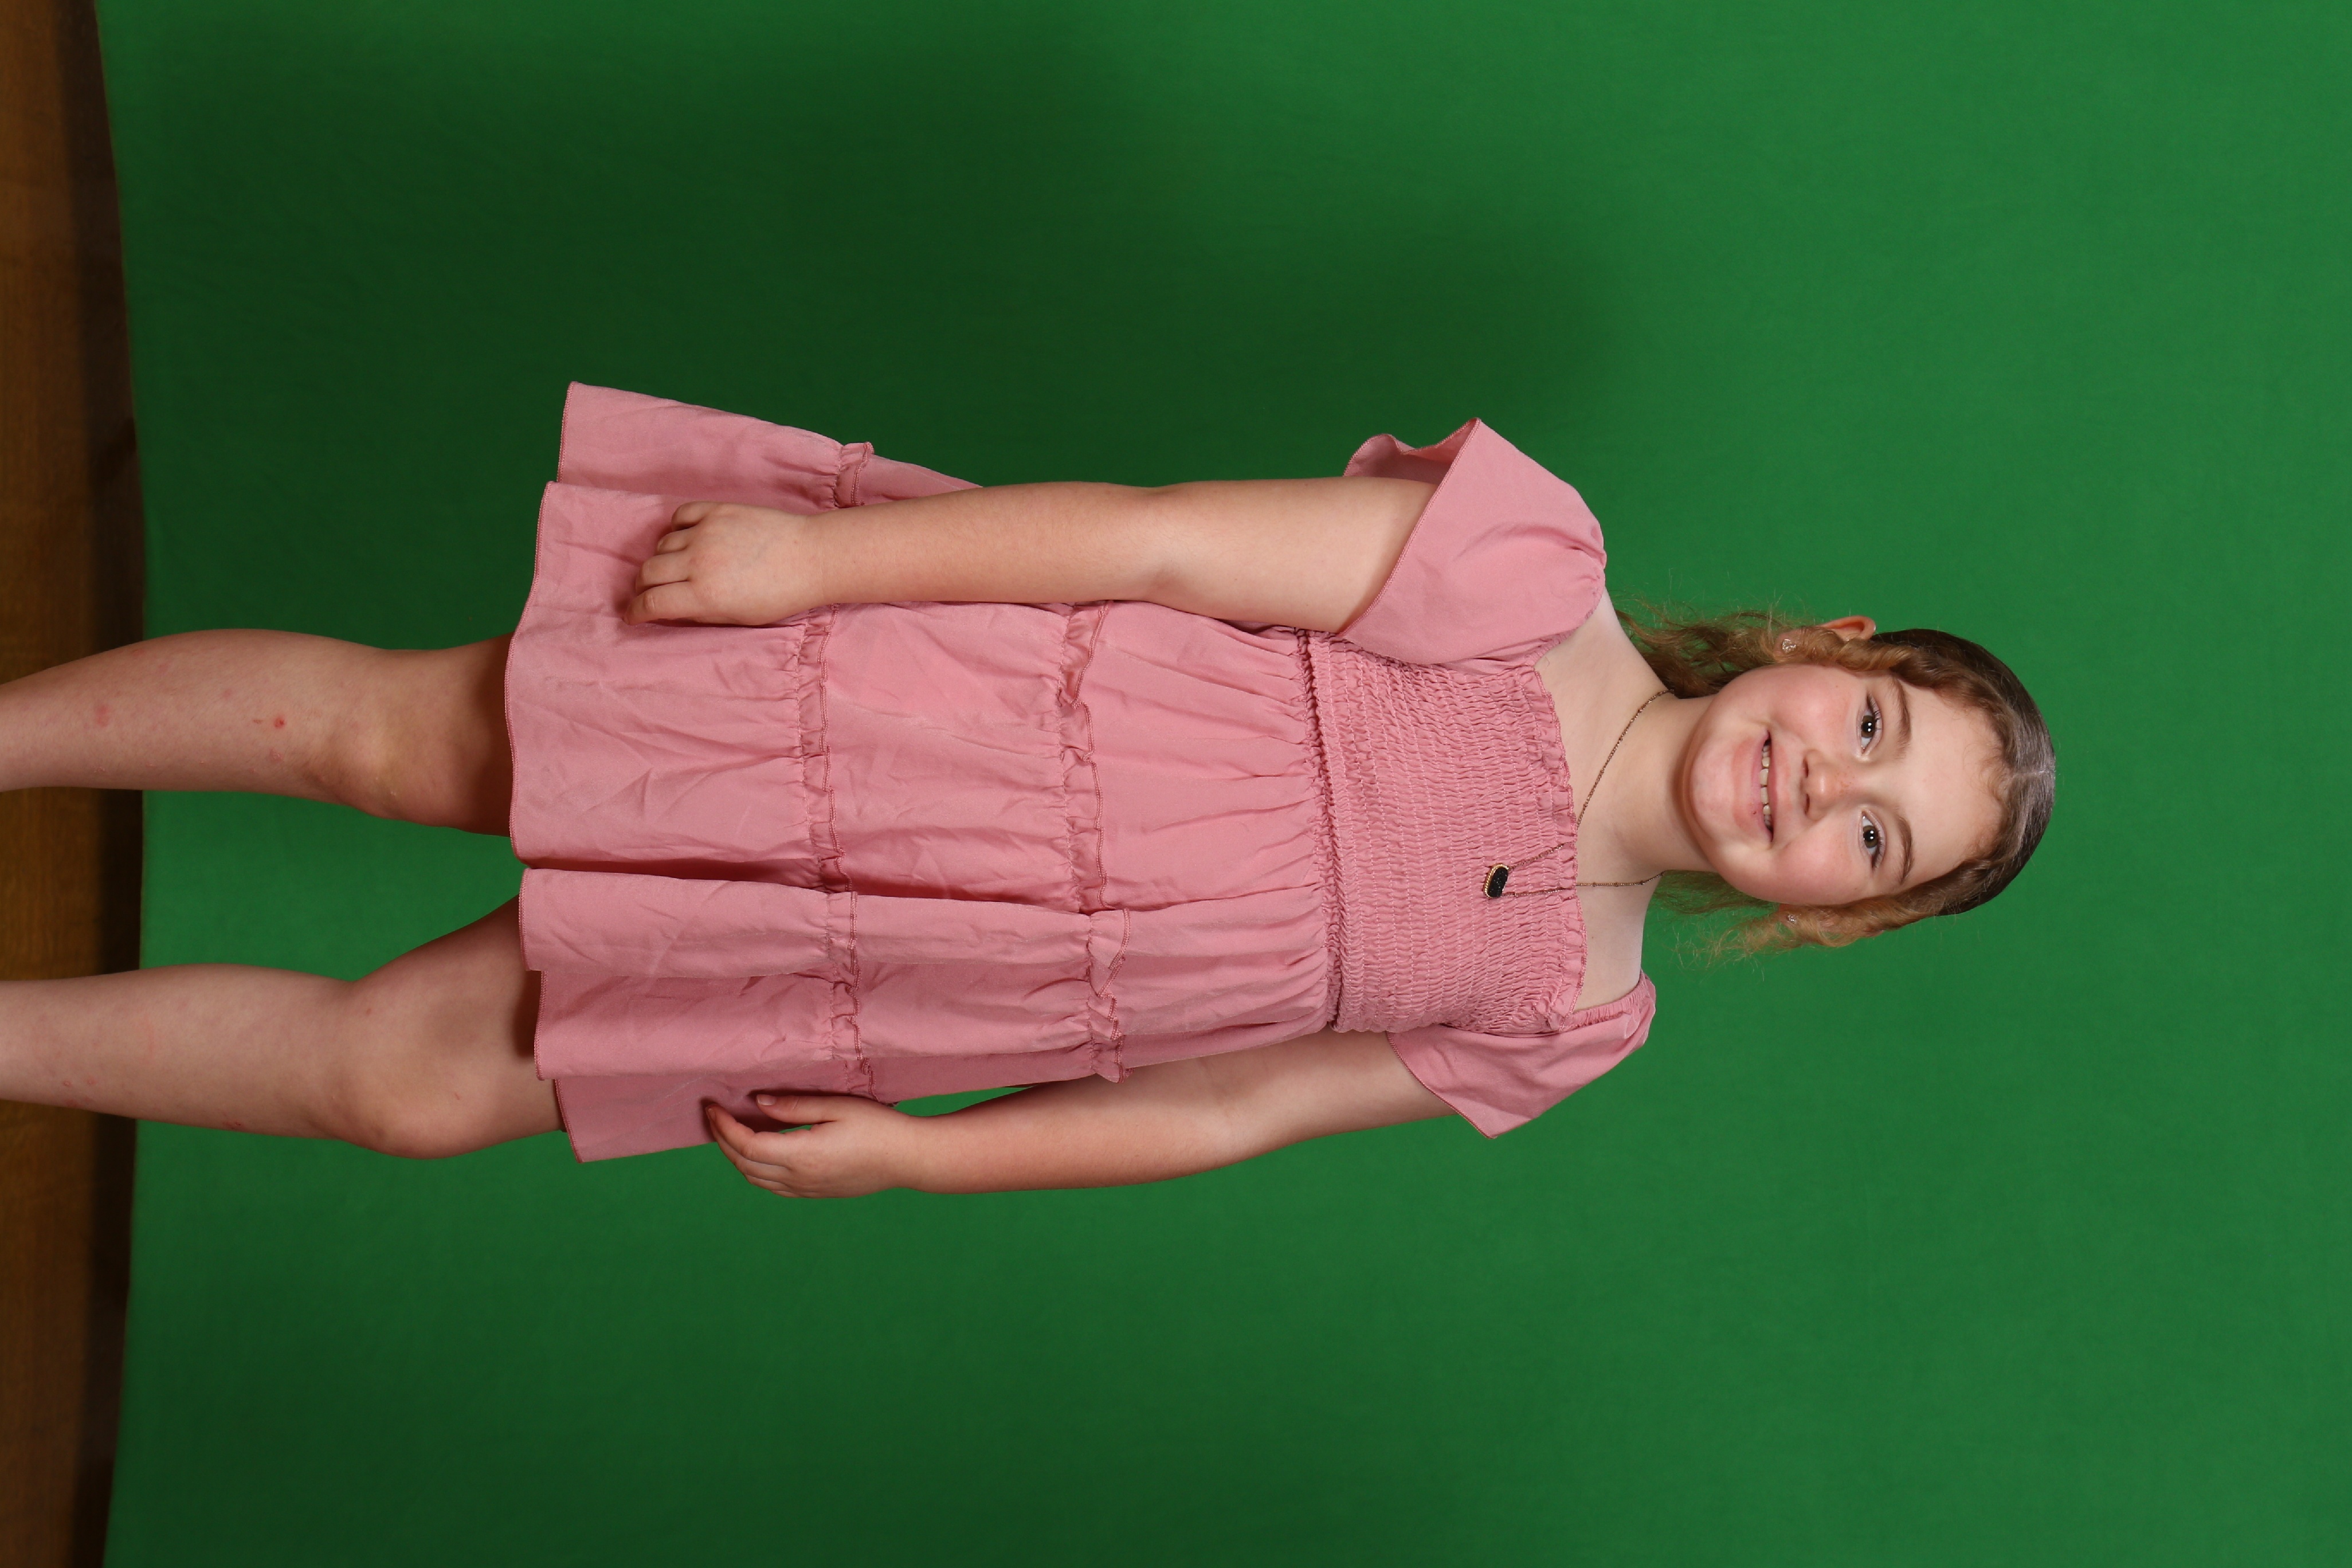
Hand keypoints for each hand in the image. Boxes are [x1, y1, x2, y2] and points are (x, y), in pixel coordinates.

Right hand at [626, 502, 825, 625]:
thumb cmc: (780, 596)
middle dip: (642, 587)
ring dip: (662, 559)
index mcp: (704, 595)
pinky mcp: (717, 510)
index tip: (633, 614)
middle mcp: (698, 562)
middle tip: (649, 592)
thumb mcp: (738, 618)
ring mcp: (706, 532)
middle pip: (648, 572)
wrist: (811, 558)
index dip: (636, 611)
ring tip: (674, 567)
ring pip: (662, 544)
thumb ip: (699, 614)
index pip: (651, 602)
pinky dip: (675, 528)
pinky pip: (680, 516)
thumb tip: (670, 610)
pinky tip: (685, 538)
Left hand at [707, 1094, 926, 1197]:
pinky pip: (773, 1186)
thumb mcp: (836, 1107)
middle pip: (744, 1164)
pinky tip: (758, 1153)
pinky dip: (755, 1170)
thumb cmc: (878, 1127)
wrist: (908, 1159)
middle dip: (722, 1141)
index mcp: (801, 1155)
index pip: (746, 1144)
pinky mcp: (815, 1193)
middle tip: (714, 1117)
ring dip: (736, 1157)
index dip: (723, 1127)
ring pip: (755, 1179)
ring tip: (730, 1133)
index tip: (712, 1107)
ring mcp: (807, 1189)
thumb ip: (794, 1106)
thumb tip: (758, 1103)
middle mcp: (799, 1178)